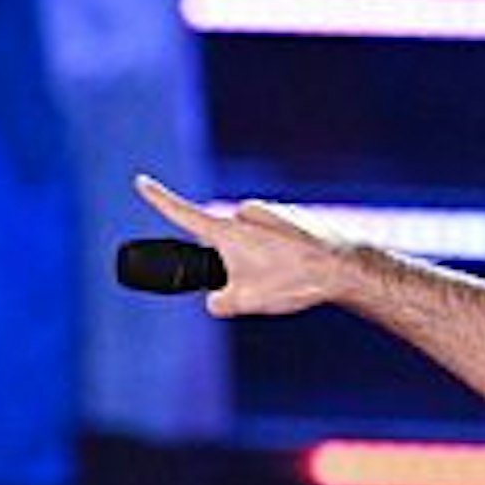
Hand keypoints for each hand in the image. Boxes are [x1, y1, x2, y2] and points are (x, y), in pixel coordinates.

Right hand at [134, 174, 358, 320]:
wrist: (343, 267)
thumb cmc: (291, 281)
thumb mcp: (243, 302)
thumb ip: (216, 303)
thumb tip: (216, 298)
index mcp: (227, 231)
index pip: (182, 213)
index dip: (158, 199)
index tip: (141, 181)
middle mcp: (245, 215)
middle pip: (222, 246)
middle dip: (231, 267)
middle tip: (261, 284)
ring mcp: (268, 213)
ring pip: (248, 246)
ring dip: (258, 264)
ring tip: (285, 278)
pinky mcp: (288, 217)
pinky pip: (270, 242)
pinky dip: (277, 258)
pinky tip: (297, 270)